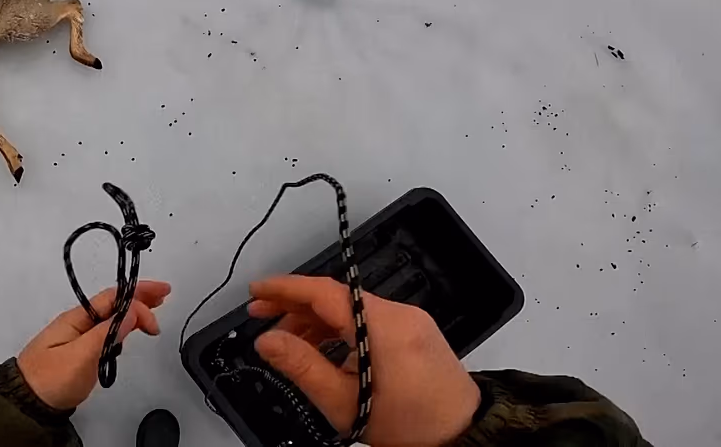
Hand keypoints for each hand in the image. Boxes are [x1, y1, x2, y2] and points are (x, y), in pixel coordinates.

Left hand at [18, 280, 170, 409]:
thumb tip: (131, 313)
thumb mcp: (81, 355)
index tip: (159, 303)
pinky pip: (105, 331)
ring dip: (133, 311)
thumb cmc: (48, 381)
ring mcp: (77, 336)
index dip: (139, 295)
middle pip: (113, 302)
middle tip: (163, 293)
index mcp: (77, 318)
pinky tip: (129, 331)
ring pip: (111, 316)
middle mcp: (78, 323)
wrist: (25, 404)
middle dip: (139, 296)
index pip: (114, 298)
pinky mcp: (78, 351)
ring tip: (152, 309)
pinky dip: (122, 327)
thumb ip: (108, 334)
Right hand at [249, 275, 480, 446]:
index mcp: (385, 328)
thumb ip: (302, 367)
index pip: (325, 292)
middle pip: (336, 297)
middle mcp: (401, 315)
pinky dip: (338, 328)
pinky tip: (320, 348)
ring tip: (286, 341)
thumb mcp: (345, 403)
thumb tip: (266, 341)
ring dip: (314, 319)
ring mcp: (410, 321)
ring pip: (350, 308)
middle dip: (294, 304)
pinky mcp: (414, 331)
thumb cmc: (412, 428)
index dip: (286, 288)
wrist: (462, 438)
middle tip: (259, 314)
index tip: (257, 291)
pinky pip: (367, 318)